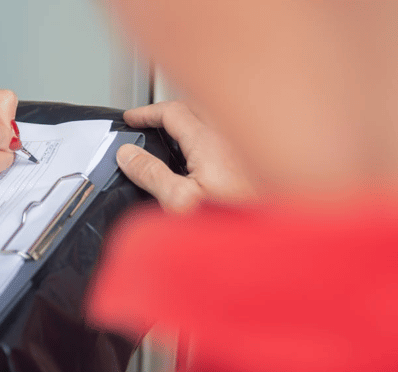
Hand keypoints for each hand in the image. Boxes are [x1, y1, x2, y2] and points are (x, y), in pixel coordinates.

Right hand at [117, 101, 255, 212]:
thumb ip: (151, 174)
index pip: (172, 111)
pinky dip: (205, 137)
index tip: (131, 118)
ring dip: (189, 122)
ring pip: (212, 122)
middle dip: (169, 112)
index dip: (147, 112)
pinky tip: (202, 158)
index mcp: (209, 142)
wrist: (268, 236)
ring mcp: (243, 150)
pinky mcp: (251, 166)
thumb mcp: (180, 200)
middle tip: (150, 122)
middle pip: (194, 108)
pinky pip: (224, 137)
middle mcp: (230, 139)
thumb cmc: (235, 220)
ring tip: (173, 135)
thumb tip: (128, 155)